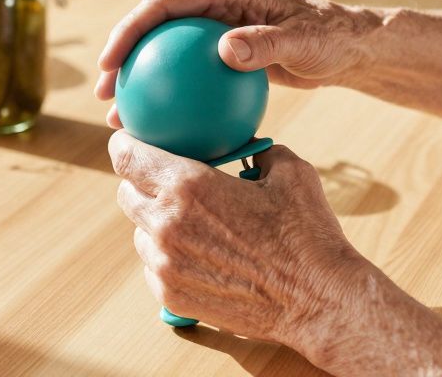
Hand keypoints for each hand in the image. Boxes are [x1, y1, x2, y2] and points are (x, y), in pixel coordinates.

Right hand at [94, 0, 377, 126]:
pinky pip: (186, 72)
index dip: (131, 28)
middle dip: (121, 55)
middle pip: (153, 25)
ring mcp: (215, 26)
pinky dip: (171, 97)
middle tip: (105, 93)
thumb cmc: (330, 40)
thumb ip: (265, 44)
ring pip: (164, 52)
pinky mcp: (222, 50)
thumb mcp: (302, 43)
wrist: (349, 48)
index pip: (164, 4)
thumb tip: (224, 49)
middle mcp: (213, 3)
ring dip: (140, 81)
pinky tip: (161, 130)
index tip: (111, 61)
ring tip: (120, 117)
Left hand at [109, 130, 367, 356]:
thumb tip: (247, 145)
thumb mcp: (289, 172)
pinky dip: (168, 256)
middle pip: (126, 192)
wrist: (318, 300)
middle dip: (139, 181)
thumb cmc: (306, 234)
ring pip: (140, 231)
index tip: (129, 141)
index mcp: (188, 186)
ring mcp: (166, 264)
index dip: (123, 143)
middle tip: (162, 179)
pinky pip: (153, 266)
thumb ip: (258, 150)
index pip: (127, 156)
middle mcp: (167, 224)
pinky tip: (199, 253)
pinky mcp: (172, 296)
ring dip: (156, 222)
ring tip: (190, 222)